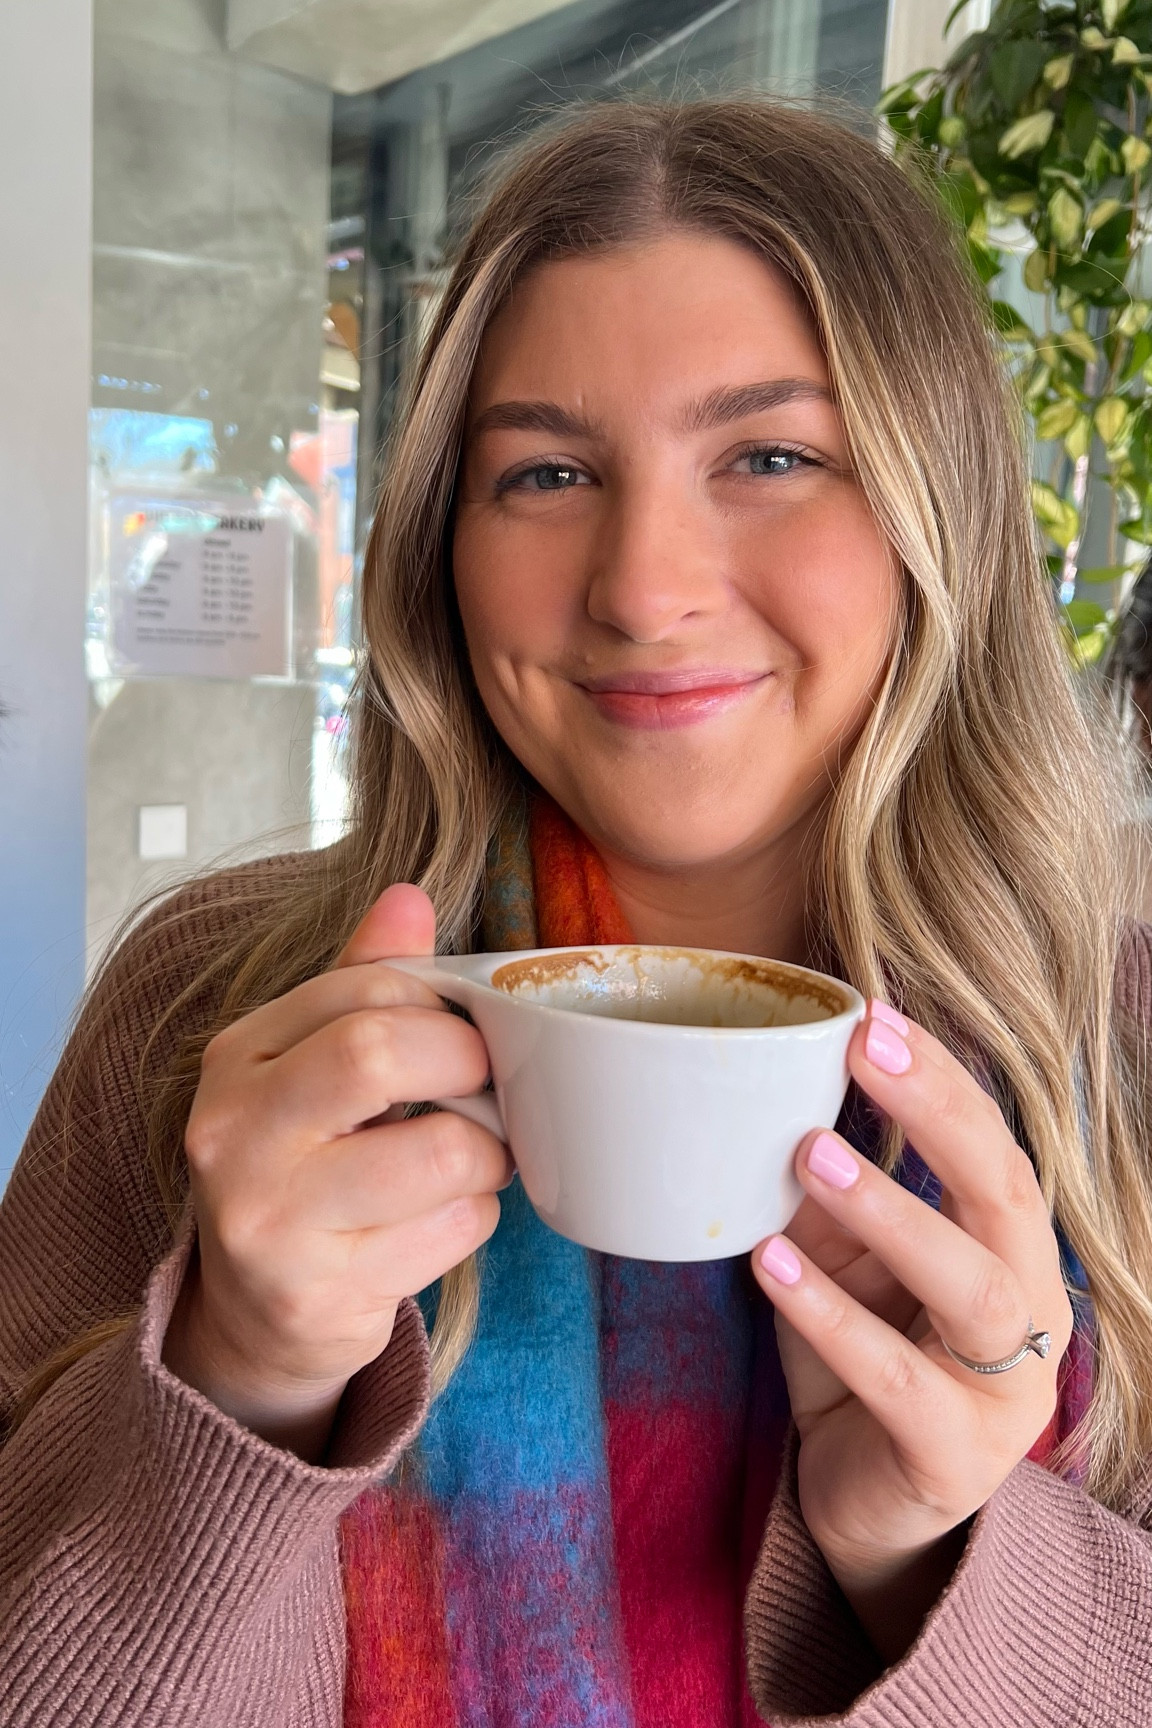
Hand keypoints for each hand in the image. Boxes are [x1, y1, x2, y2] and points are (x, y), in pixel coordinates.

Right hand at [163, 884, 512, 1460]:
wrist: (258, 1313)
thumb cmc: (307, 1164)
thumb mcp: (315, 1063)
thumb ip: (364, 981)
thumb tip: (409, 897)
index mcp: (236, 1058)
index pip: (364, 988)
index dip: (442, 1004)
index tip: (465, 1030)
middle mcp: (234, 1134)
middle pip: (383, 1053)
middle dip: (468, 1063)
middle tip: (486, 1084)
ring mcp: (269, 1220)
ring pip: (442, 1151)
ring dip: (489, 1153)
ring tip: (472, 1157)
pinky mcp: (316, 1293)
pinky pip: (452, 1230)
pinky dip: (474, 1217)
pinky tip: (442, 1218)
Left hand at [750, 1001, 1074, 1661]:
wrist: (869, 1514)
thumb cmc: (863, 1363)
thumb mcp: (843, 1266)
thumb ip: (829, 1196)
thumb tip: (772, 1094)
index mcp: (1003, 1247)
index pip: (989, 1142)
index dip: (939, 1077)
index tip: (873, 1013)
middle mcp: (1025, 1306)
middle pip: (1005, 1192)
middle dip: (938, 1111)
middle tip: (864, 1048)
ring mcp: (1002, 1386)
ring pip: (972, 1286)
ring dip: (891, 1211)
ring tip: (808, 1153)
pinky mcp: (953, 1454)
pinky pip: (897, 1379)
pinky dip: (831, 1317)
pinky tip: (769, 1265)